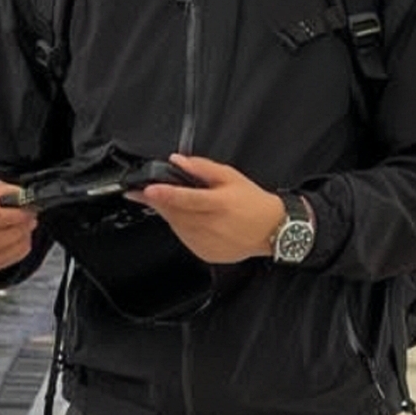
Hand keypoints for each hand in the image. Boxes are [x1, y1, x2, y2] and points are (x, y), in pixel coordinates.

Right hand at [0, 180, 37, 272]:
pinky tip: (20, 240)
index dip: (14, 215)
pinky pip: (2, 262)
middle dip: (20, 228)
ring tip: (27, 229)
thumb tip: (21, 198)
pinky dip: (16, 252)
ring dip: (20, 241)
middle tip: (31, 219)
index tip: (27, 211)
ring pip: (1, 252)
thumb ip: (3, 191)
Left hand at [128, 153, 284, 263]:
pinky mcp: (205, 253)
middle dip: (157, 202)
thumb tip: (178, 161)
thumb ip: (202, 168)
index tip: (147, 190)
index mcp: (219, 204)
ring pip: (176, 226)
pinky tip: (189, 218)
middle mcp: (212, 226)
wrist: (271, 231)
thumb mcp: (231, 176)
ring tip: (175, 203)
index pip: (186, 199)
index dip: (165, 194)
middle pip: (175, 213)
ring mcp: (207, 242)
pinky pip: (184, 238)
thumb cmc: (253, 203)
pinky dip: (180, 227)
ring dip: (169, 213)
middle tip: (144, 192)